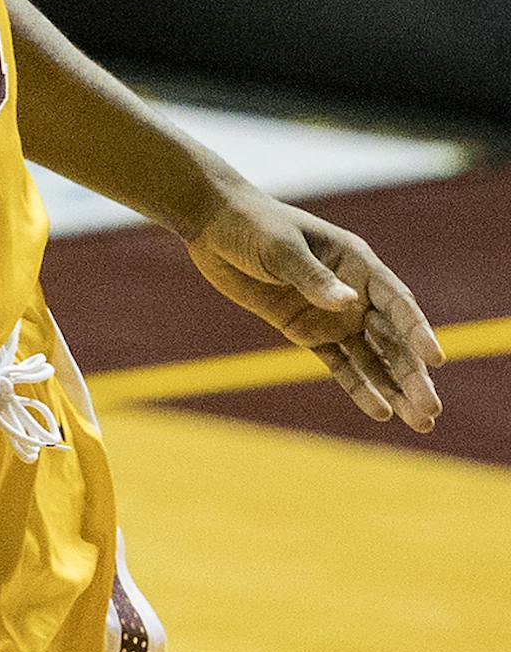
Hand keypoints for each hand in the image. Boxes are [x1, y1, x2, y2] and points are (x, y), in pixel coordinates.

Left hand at [184, 187, 443, 430]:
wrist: (216, 228)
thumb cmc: (254, 227)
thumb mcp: (281, 250)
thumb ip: (312, 277)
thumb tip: (348, 303)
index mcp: (357, 264)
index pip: (397, 303)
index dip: (417, 332)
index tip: (435, 359)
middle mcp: (354, 293)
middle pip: (393, 339)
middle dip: (412, 375)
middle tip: (432, 410)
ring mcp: (332, 315)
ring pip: (373, 358)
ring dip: (396, 388)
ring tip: (421, 424)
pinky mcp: (306, 331)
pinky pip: (340, 364)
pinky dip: (361, 387)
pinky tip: (382, 412)